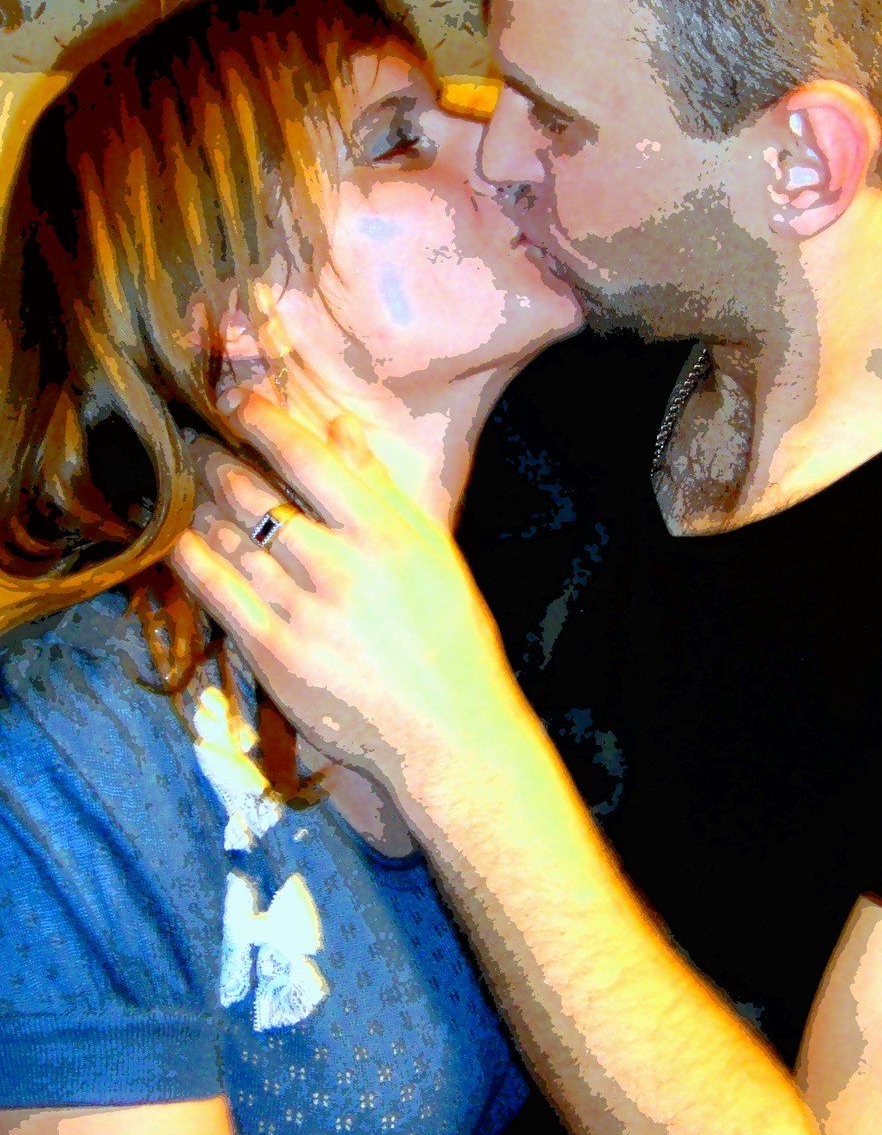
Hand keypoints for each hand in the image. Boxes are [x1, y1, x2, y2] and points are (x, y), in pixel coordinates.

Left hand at [172, 397, 517, 823]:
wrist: (447, 734)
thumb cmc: (451, 638)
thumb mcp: (432, 552)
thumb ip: (382, 487)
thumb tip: (342, 428)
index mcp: (384, 534)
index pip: (308, 459)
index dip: (264, 422)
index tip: (236, 400)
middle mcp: (339, 566)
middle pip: (257, 495)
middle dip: (216, 458)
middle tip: (193, 436)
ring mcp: (302, 612)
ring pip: (231, 540)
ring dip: (200, 502)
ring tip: (184, 481)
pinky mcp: (274, 655)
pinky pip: (219, 594)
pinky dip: (192, 559)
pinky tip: (177, 537)